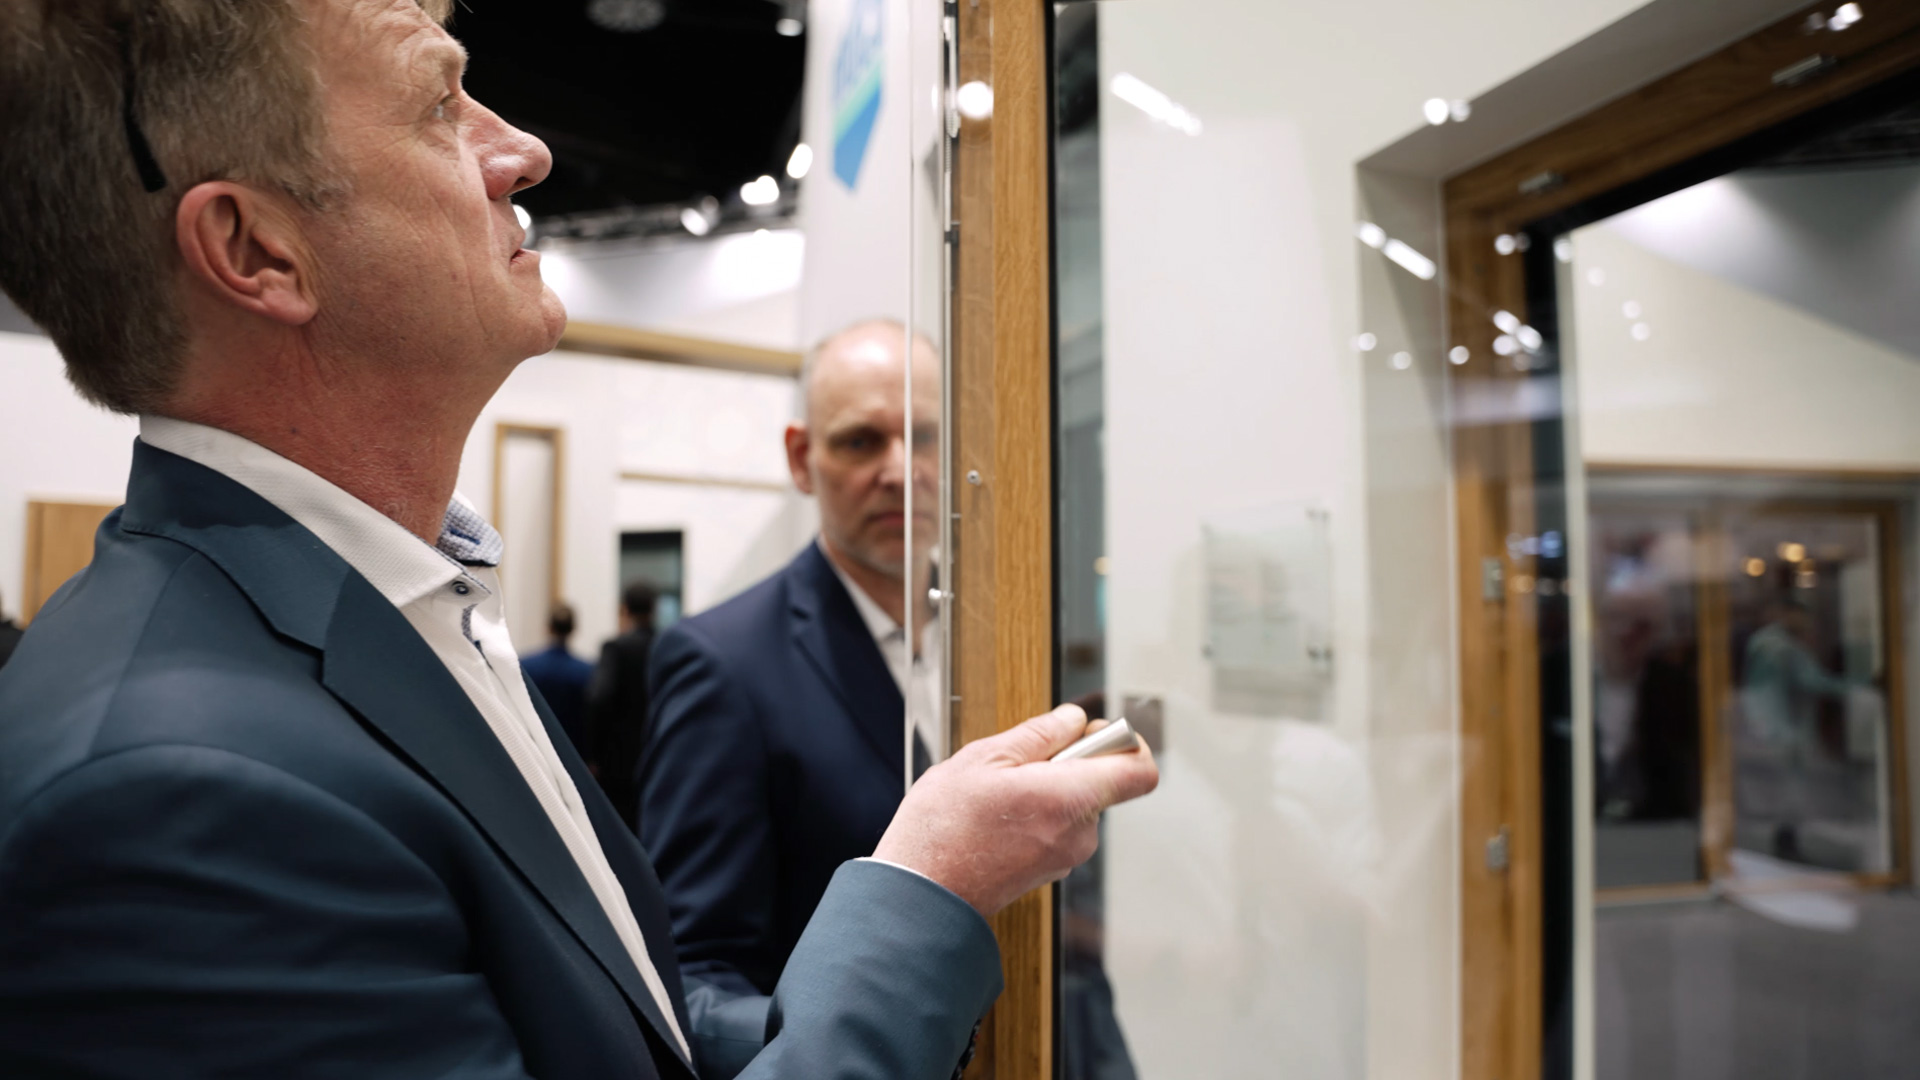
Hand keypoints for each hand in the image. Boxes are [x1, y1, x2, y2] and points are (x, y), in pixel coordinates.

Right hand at [873, 704, 1158, 915]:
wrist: (922, 895)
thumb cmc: (943, 830)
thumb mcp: (983, 759)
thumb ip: (1039, 734)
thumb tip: (1073, 720)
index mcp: (1069, 800)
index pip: (1140, 770)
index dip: (1124, 742)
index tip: (1091, 733)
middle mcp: (1078, 833)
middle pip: (1102, 781)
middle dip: (1069, 762)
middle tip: (1020, 761)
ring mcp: (1066, 856)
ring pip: (1076, 803)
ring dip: (1047, 788)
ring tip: (998, 792)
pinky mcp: (1051, 869)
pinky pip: (1059, 826)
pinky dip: (1037, 813)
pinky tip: (997, 817)